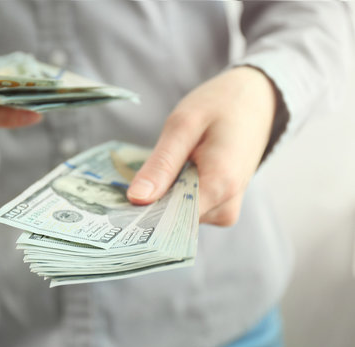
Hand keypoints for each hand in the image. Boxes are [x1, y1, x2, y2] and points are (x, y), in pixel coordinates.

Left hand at [127, 67, 276, 225]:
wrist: (256, 99)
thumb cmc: (220, 105)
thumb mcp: (183, 125)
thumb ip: (161, 165)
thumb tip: (136, 199)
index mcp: (220, 185)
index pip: (171, 221)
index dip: (142, 214)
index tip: (116, 208)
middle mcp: (226, 206)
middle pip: (174, 220)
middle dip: (150, 203)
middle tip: (129, 183)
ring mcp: (226, 208)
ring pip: (179, 216)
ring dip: (163, 196)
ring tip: (156, 171)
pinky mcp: (222, 205)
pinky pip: (189, 209)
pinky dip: (174, 194)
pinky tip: (170, 175)